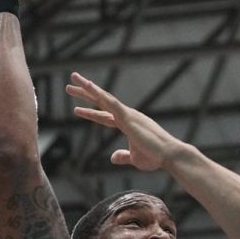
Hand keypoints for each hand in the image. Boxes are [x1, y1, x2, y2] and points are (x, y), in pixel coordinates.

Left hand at [66, 73, 189, 170]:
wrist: (169, 155)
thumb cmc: (155, 157)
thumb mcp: (135, 159)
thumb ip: (123, 157)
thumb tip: (112, 157)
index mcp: (128, 124)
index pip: (105, 116)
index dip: (90, 113)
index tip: (76, 109)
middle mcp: (127, 116)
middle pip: (102, 102)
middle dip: (86, 94)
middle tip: (70, 86)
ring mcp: (128, 114)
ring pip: (104, 98)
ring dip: (88, 88)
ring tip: (74, 79)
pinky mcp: (128, 117)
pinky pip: (110, 102)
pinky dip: (98, 94)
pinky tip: (88, 86)